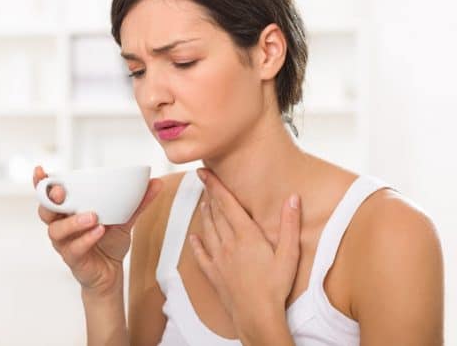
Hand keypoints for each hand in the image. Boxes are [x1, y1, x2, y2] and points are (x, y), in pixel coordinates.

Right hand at [34, 165, 161, 296]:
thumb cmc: (109, 242)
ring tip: (93, 216)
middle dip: (51, 199)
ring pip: (57, 230)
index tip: (40, 170)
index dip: (40, 182)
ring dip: (73, 221)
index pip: (48, 194)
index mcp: (68, 211)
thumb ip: (138, 202)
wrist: (112, 274)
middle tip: (61, 191)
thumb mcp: (125, 219)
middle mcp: (61, 226)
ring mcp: (65, 244)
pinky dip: (86, 239)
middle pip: (45, 210)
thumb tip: (156, 182)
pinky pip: (74, 248)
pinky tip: (99, 231)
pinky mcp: (73, 259)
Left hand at [189, 168, 300, 337]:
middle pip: (215, 213)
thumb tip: (292, 198)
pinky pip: (201, 255)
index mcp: (246, 235)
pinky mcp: (214, 274)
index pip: (227, 203)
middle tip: (202, 181)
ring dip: (204, 214)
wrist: (257, 316)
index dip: (215, 185)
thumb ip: (290, 224)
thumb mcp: (289, 254)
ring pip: (208, 230)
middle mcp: (228, 243)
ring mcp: (218, 259)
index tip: (204, 172)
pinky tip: (194, 238)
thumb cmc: (275, 287)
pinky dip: (196, 244)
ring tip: (203, 202)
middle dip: (209, 195)